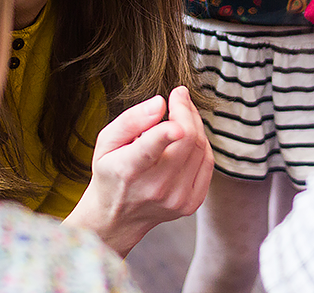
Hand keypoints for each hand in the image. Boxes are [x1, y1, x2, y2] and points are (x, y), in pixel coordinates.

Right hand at [63, 86, 213, 256]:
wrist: (117, 218)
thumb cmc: (110, 173)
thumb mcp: (106, 143)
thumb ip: (130, 120)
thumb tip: (160, 104)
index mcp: (127, 170)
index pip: (151, 149)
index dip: (168, 127)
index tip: (177, 96)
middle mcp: (154, 187)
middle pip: (186, 140)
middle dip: (186, 110)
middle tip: (179, 95)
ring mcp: (176, 198)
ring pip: (200, 147)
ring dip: (194, 123)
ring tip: (181, 114)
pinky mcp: (191, 203)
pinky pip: (207, 162)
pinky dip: (201, 143)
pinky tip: (187, 138)